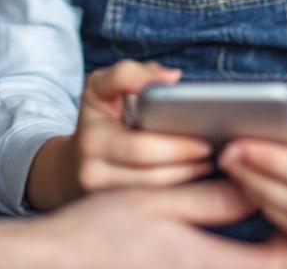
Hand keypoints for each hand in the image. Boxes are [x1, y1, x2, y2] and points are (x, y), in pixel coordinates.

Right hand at [0, 180, 286, 268]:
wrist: (57, 263)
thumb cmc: (101, 231)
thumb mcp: (159, 200)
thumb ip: (213, 200)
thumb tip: (256, 188)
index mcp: (206, 265)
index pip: (283, 261)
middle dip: (286, 248)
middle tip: (285, 214)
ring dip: (262, 258)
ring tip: (264, 228)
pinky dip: (238, 265)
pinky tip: (229, 247)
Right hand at [26, 60, 214, 209]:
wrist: (70, 167)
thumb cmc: (97, 119)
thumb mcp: (101, 88)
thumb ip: (131, 74)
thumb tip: (171, 78)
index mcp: (94, 139)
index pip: (141, 148)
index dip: (177, 147)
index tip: (206, 141)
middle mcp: (94, 173)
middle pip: (154, 176)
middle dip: (190, 166)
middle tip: (216, 154)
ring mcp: (103, 199)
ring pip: (156, 194)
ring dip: (189, 182)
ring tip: (213, 165)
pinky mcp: (115, 212)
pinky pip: (153, 205)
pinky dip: (179, 194)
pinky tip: (199, 183)